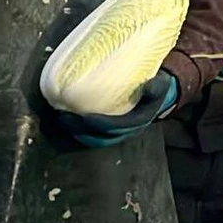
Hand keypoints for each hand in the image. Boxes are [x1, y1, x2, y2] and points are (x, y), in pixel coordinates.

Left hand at [60, 72, 178, 146]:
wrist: (158, 93)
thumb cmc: (157, 87)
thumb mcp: (160, 85)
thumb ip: (156, 87)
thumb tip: (149, 85)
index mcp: (138, 122)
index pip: (117, 127)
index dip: (101, 124)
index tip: (85, 117)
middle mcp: (127, 130)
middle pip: (102, 136)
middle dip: (82, 130)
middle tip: (64, 117)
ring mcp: (118, 130)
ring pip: (95, 137)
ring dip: (77, 131)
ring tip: (62, 119)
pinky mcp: (110, 126)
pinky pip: (93, 132)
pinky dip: (80, 128)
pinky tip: (68, 118)